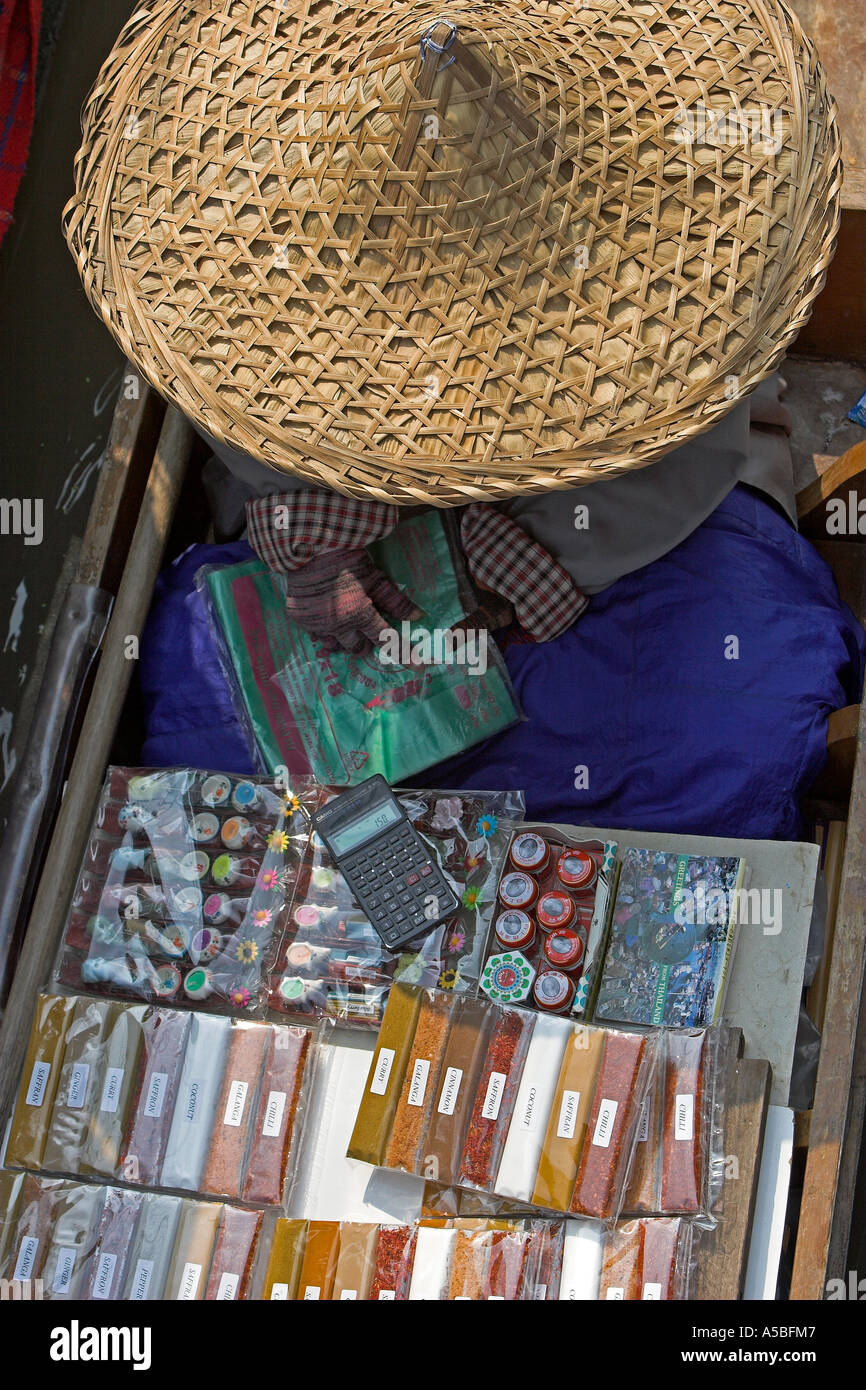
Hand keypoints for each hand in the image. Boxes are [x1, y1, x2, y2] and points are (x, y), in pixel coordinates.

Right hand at [283, 547, 418, 653]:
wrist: (310, 547)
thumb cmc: (348, 559)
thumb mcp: (376, 578)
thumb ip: (395, 601)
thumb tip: (418, 617)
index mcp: (359, 613)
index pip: (386, 640)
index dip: (403, 653)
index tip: (419, 667)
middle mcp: (338, 625)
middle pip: (357, 648)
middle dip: (365, 642)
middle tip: (366, 627)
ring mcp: (316, 624)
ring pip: (334, 645)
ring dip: (343, 638)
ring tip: (345, 623)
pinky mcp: (299, 619)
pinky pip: (315, 634)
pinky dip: (324, 630)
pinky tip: (326, 616)